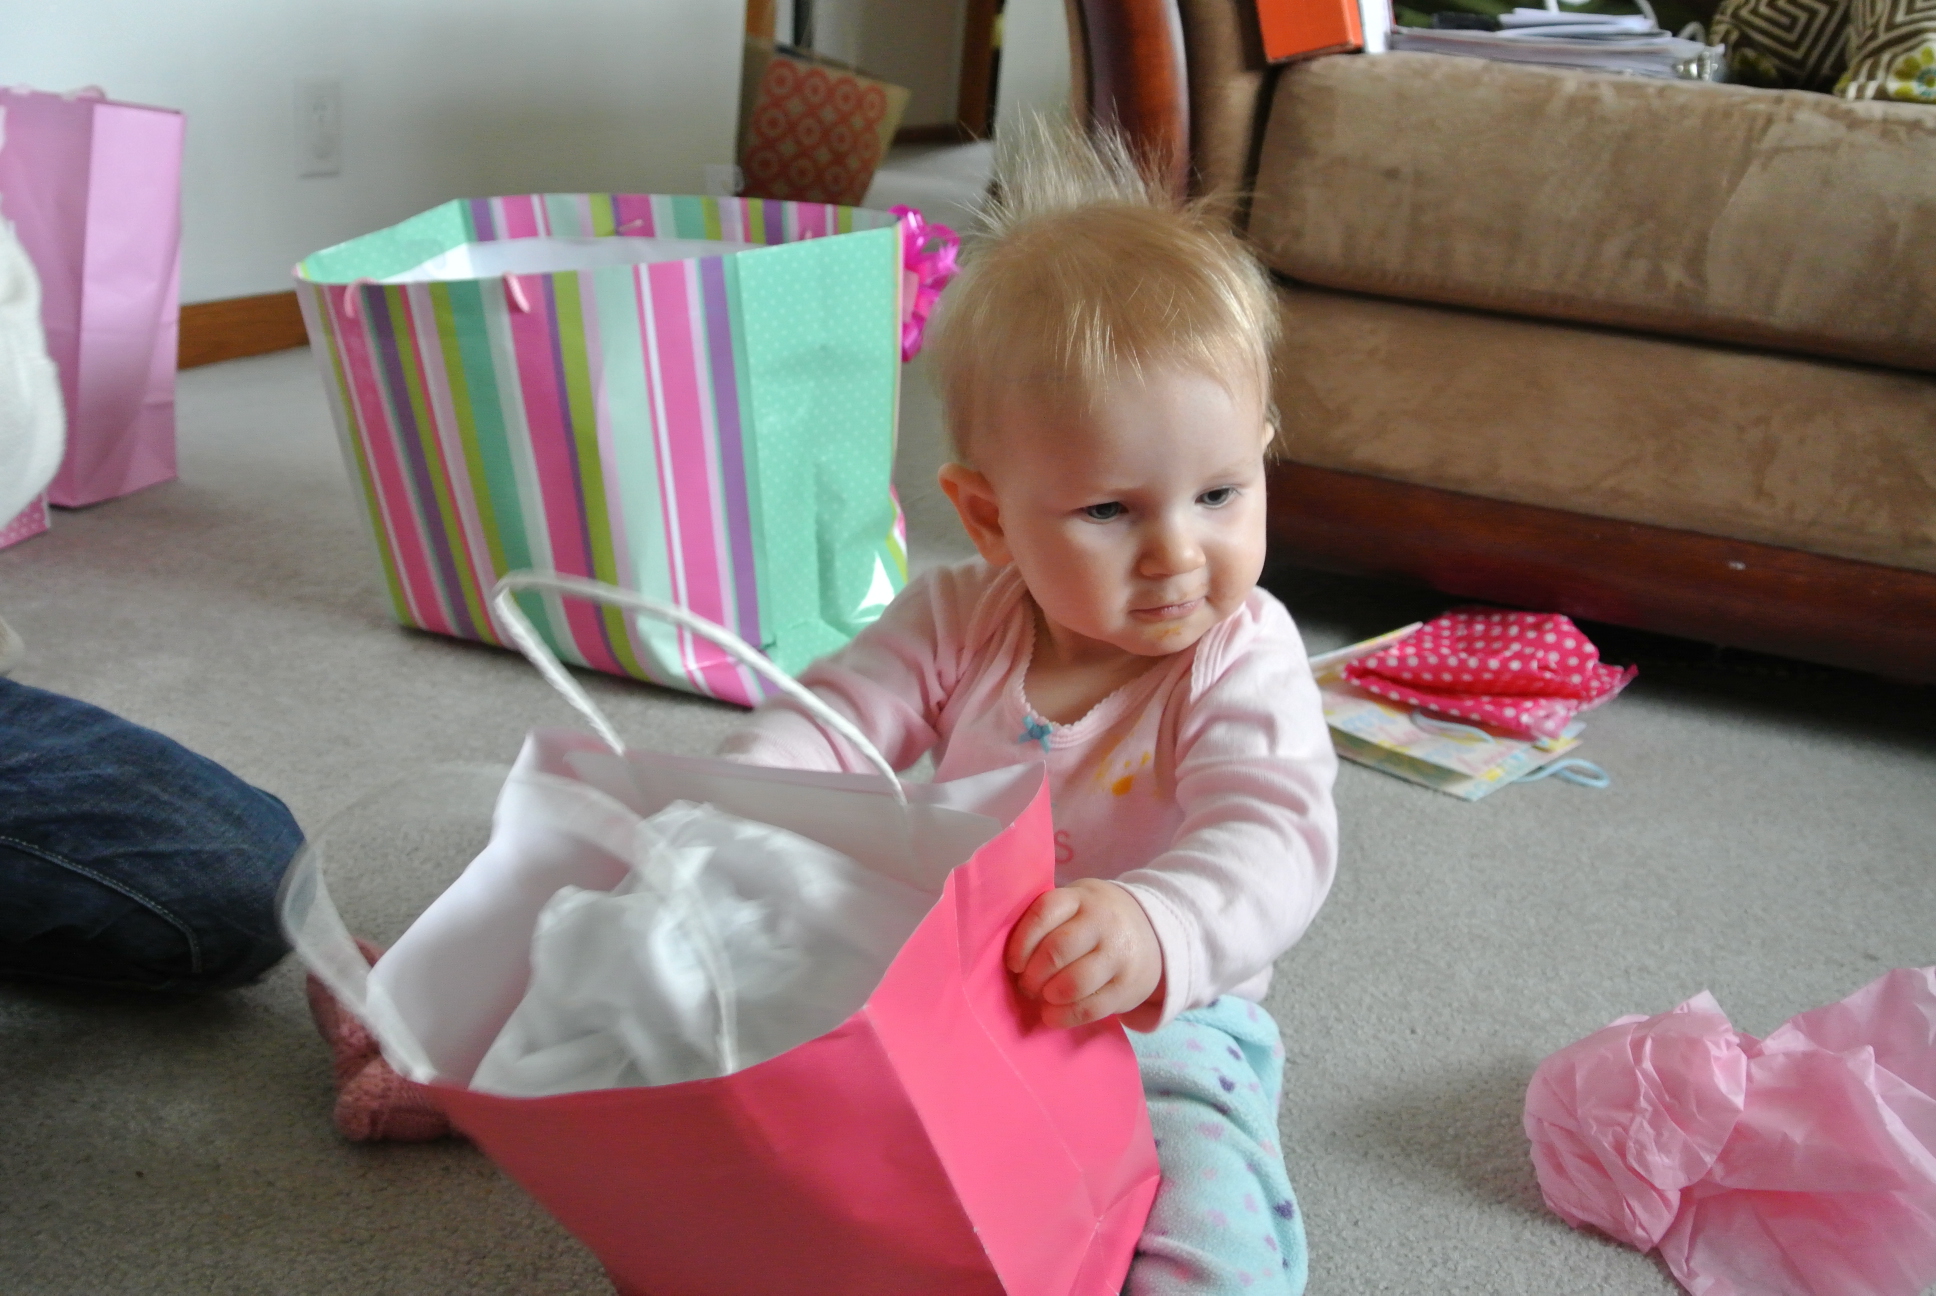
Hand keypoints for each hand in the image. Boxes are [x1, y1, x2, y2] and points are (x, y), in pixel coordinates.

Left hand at [1005, 878, 1162, 1028]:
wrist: (1153, 933)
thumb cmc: (1093, 922)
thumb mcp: (1076, 906)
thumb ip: (1047, 922)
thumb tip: (1005, 960)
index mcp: (1080, 898)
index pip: (1044, 912)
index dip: (1022, 941)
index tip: (1014, 963)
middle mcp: (1102, 922)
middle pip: (1057, 950)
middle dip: (1033, 975)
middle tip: (1026, 985)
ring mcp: (1118, 954)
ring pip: (1075, 982)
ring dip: (1049, 995)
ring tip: (1042, 998)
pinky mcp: (1127, 986)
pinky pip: (1091, 1007)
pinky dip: (1065, 1016)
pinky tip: (1052, 1015)